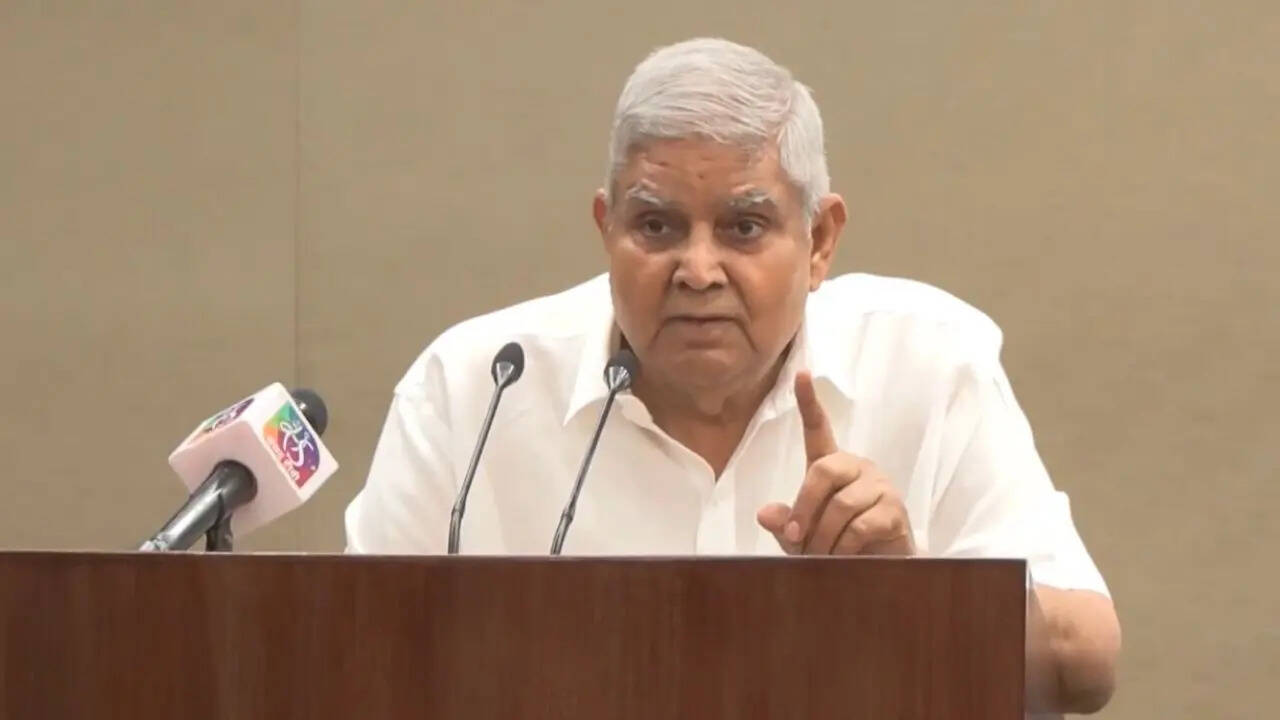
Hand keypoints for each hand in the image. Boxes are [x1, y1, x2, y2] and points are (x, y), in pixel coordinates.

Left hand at [756, 371, 914, 555]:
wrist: (878, 572)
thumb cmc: (836, 546)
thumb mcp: (802, 537)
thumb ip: (785, 523)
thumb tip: (765, 513)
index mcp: (832, 466)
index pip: (819, 429)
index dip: (809, 402)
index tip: (801, 375)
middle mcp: (858, 468)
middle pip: (824, 470)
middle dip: (804, 506)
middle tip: (795, 537)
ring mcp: (880, 486)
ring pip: (842, 504)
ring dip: (822, 537)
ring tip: (817, 558)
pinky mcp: (895, 510)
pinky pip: (860, 526)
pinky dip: (843, 548)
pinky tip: (841, 559)